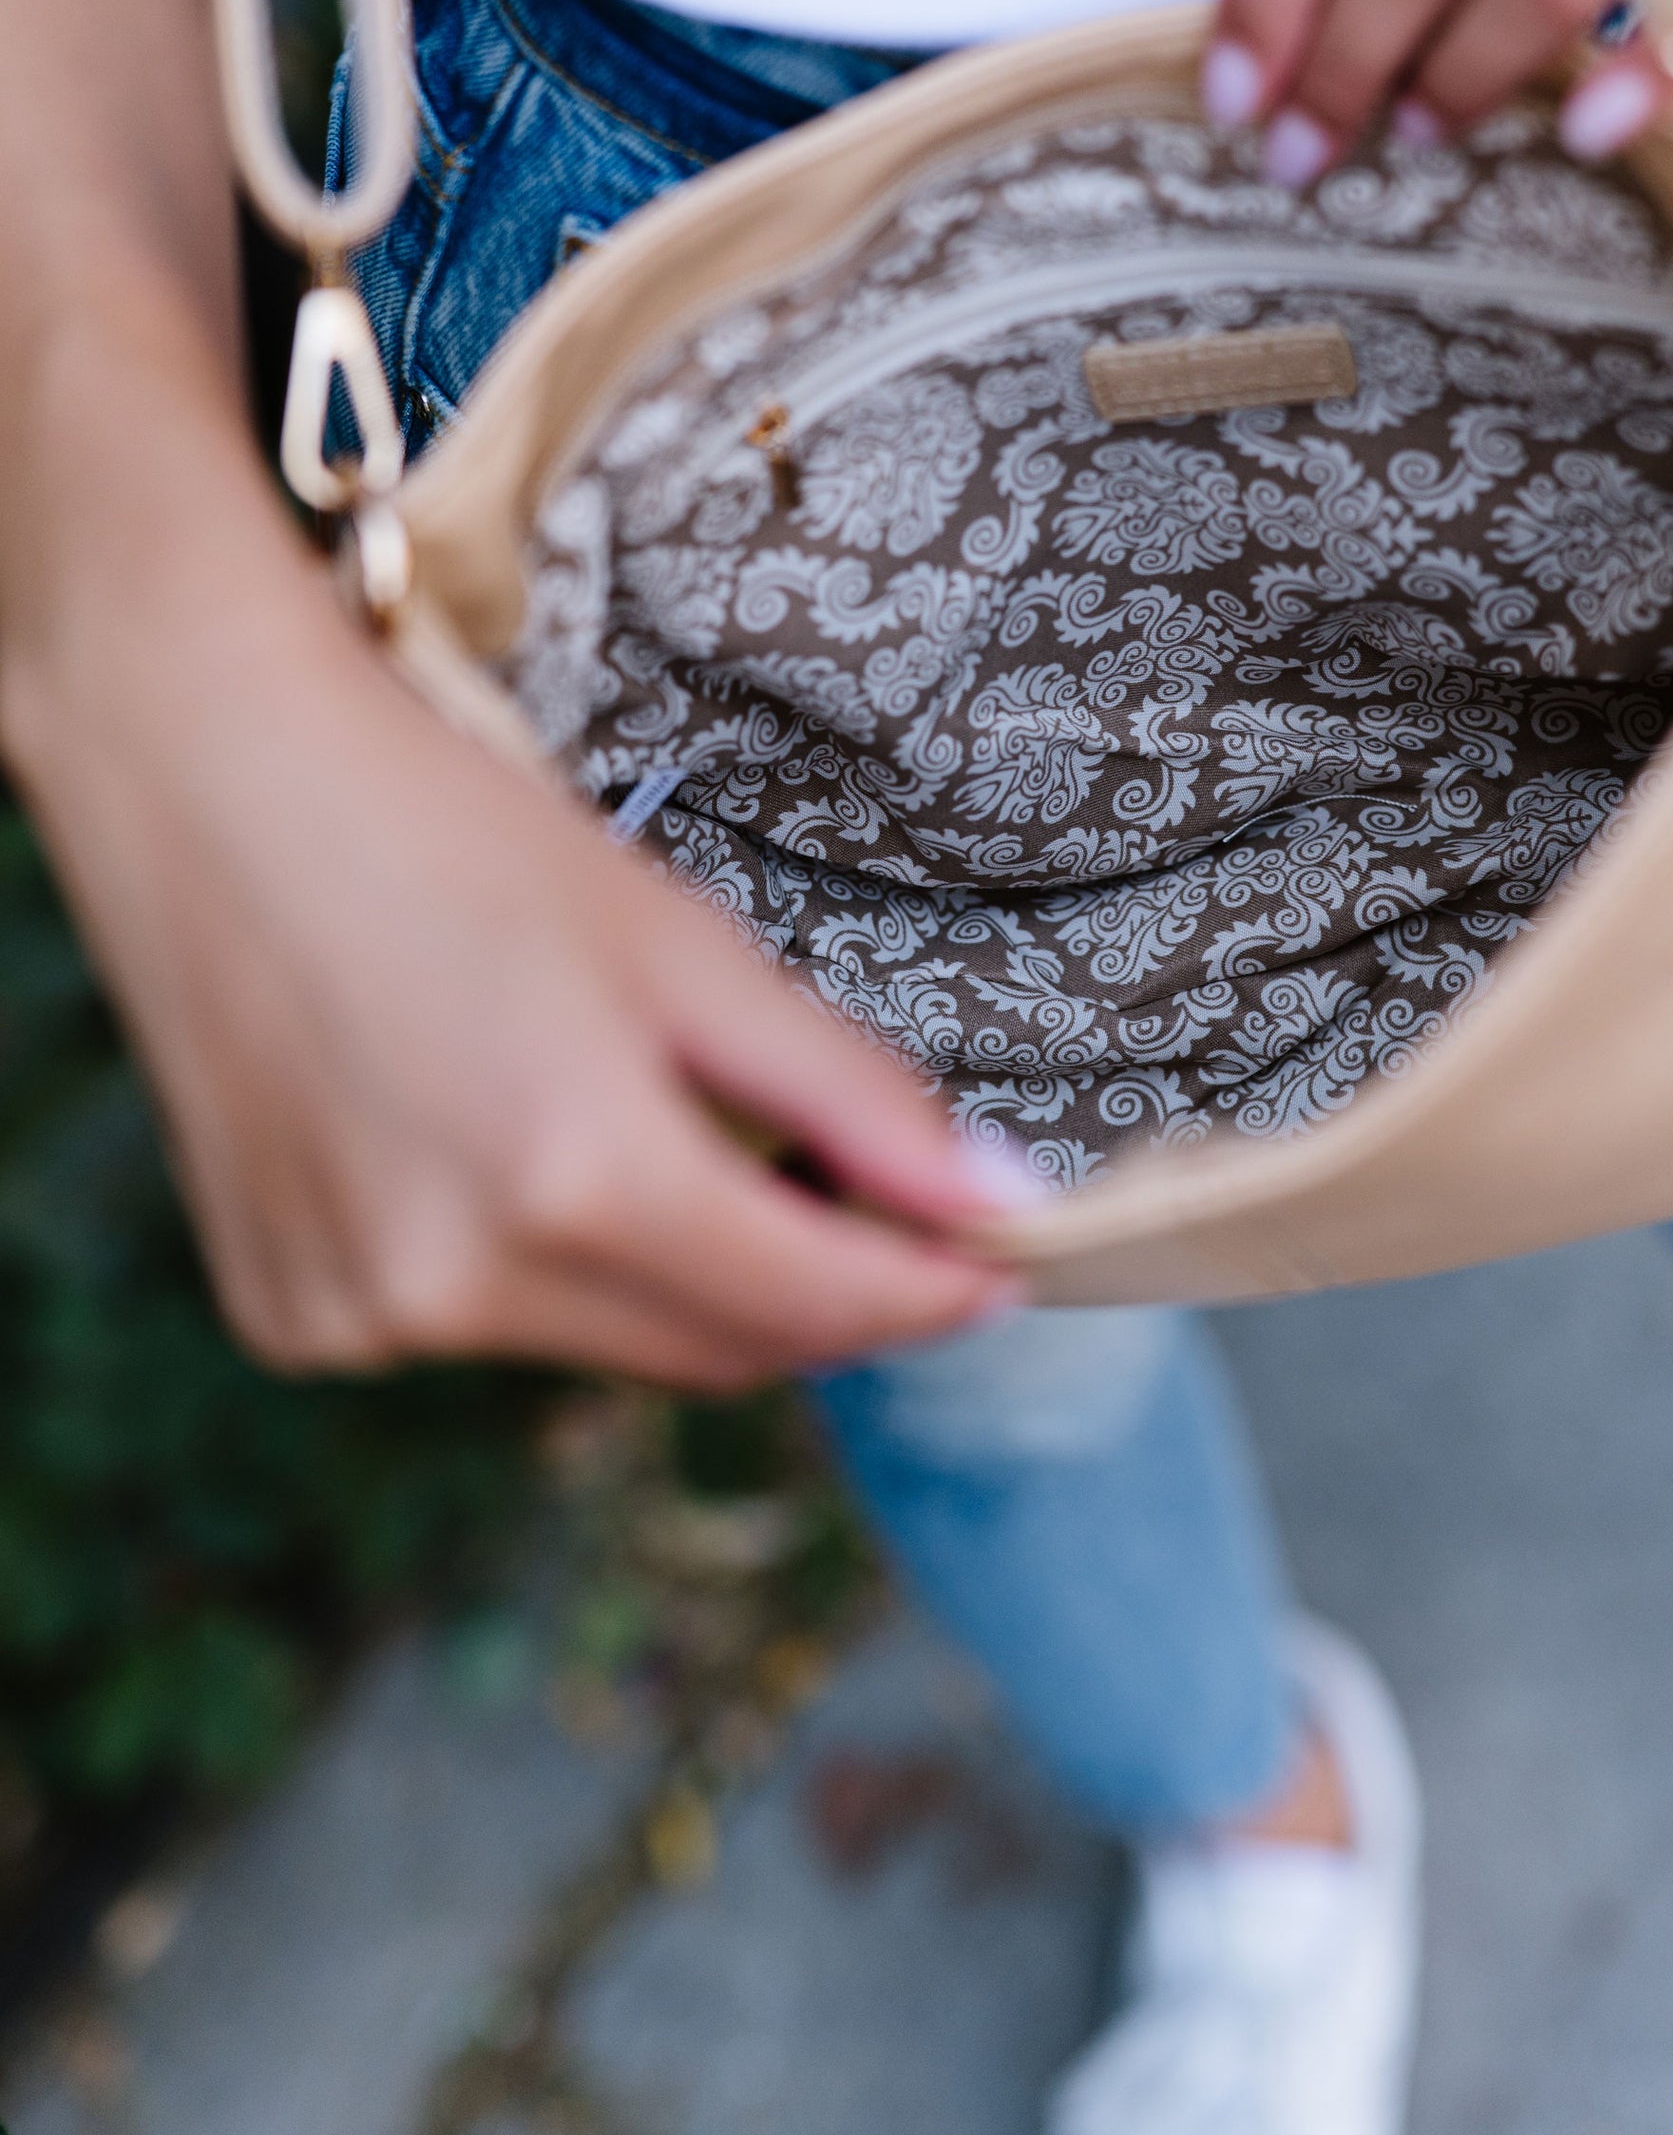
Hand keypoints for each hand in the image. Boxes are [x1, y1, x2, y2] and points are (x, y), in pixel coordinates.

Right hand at [10, 569, 1016, 1391]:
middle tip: (873, 1206)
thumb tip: (999, 1198)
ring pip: (597, 1346)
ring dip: (663, 1273)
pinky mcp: (287, 1314)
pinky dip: (527, 1266)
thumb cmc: (449, 832)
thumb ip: (848, 1094)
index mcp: (573, 1177)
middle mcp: (457, 1282)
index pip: (812, 1307)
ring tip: (631, 1120)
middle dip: (816, 1293)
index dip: (928, 1295)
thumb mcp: (679, 946)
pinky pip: (471, 1327)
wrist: (205, 783)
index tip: (1005, 1265)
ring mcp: (358, 1316)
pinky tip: (486, 1140)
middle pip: (714, 1351)